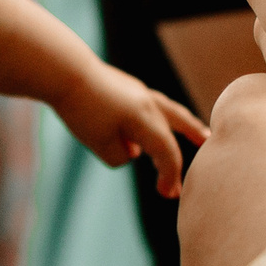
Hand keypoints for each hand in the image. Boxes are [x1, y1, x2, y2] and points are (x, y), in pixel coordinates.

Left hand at [55, 67, 208, 196]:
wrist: (65, 71)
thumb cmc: (81, 109)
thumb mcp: (100, 144)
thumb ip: (120, 156)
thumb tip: (132, 152)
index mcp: (145, 119)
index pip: (167, 153)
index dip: (171, 175)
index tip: (167, 194)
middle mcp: (148, 104)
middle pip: (174, 130)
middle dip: (180, 154)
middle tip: (189, 174)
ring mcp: (139, 92)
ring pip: (170, 112)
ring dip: (185, 126)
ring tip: (200, 135)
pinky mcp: (127, 87)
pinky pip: (152, 107)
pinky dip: (159, 119)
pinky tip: (148, 131)